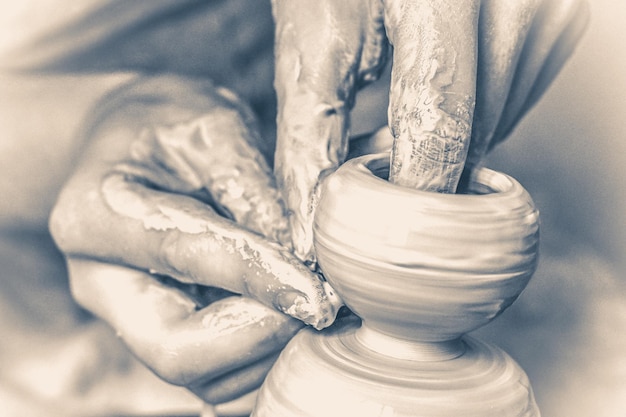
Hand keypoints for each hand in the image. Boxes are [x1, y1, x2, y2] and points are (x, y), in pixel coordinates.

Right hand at [49, 75, 340, 405]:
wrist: (136, 141)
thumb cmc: (170, 124)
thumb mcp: (213, 128)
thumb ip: (253, 190)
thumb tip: (306, 258)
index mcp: (94, 215)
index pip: (185, 257)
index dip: (260, 279)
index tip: (319, 294)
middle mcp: (100, 282)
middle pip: (175, 352)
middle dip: (259, 337)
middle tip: (319, 306)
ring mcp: (128, 316)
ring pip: (200, 376)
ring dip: (268, 352)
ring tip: (314, 305)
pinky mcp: (161, 327)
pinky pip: (214, 375)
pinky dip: (262, 357)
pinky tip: (294, 314)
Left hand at [271, 0, 589, 261]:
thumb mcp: (313, 48)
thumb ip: (310, 138)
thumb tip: (309, 233)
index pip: (439, 116)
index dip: (412, 185)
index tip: (388, 224)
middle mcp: (506, 0)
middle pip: (477, 130)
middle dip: (430, 170)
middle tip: (386, 173)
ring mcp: (540, 10)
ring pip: (501, 124)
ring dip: (455, 144)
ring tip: (409, 119)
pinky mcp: (554, 22)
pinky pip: (517, 103)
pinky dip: (478, 118)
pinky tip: (446, 96)